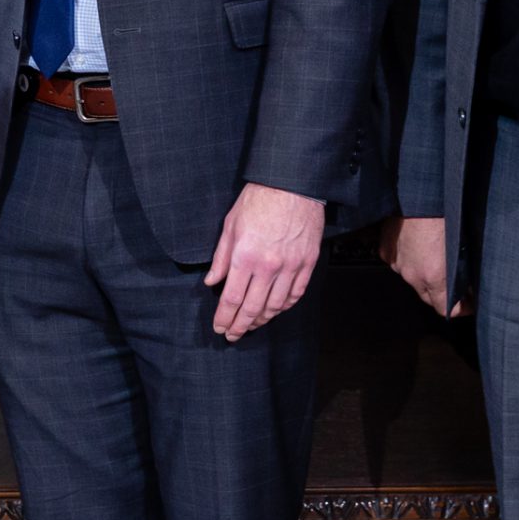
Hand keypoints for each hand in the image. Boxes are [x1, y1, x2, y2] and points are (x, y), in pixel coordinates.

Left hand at [205, 182, 325, 340]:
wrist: (292, 184)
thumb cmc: (258, 200)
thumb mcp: (230, 225)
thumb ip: (221, 257)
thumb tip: (211, 281)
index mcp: (245, 257)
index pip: (232, 299)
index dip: (224, 317)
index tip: (219, 327)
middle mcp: (269, 267)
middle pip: (253, 308)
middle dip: (240, 326)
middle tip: (232, 335)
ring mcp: (291, 267)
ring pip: (275, 306)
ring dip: (261, 320)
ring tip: (251, 326)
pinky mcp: (307, 263)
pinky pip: (295, 294)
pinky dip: (283, 307)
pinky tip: (274, 311)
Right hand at [378, 214, 468, 317]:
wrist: (418, 193)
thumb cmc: (444, 214)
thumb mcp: (462, 246)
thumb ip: (462, 270)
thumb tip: (468, 281)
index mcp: (434, 277)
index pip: (446, 310)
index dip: (460, 308)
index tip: (467, 303)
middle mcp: (413, 276)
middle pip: (428, 297)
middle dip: (441, 293)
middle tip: (454, 281)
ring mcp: (397, 264)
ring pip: (412, 279)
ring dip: (423, 275)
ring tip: (434, 257)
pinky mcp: (386, 251)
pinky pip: (398, 262)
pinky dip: (408, 259)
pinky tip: (416, 245)